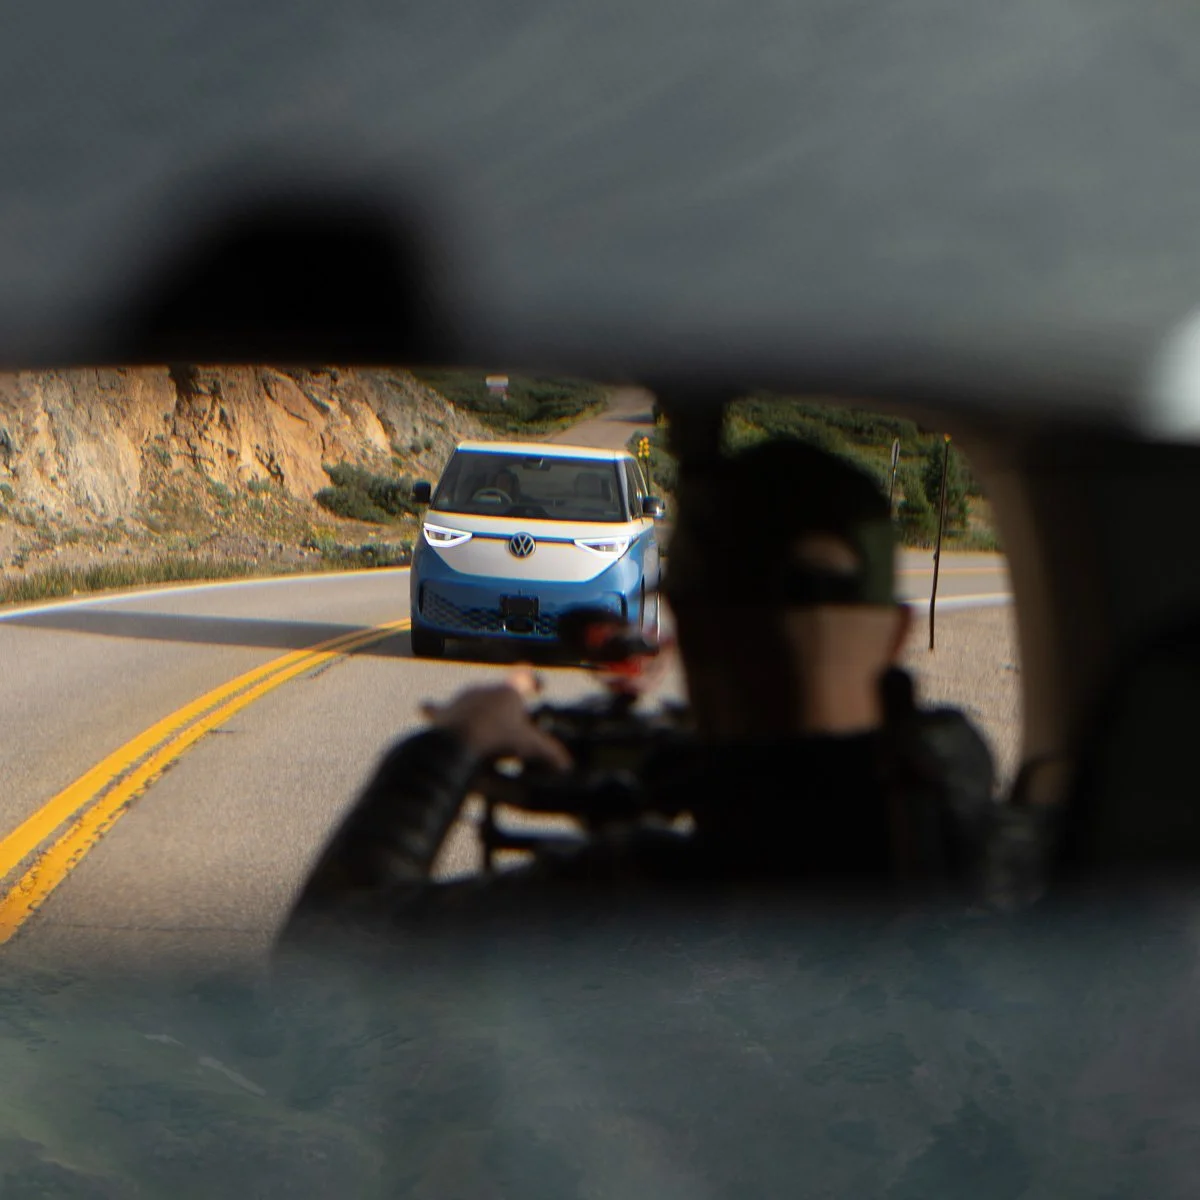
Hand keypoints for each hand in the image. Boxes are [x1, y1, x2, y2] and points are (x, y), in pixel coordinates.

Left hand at [420, 664, 572, 769]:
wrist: (461, 745)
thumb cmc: (498, 739)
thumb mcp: (531, 747)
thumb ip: (551, 753)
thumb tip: (566, 764)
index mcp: (508, 692)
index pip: (524, 678)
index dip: (532, 680)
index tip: (539, 684)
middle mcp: (484, 690)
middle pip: (498, 693)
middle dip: (505, 706)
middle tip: (513, 723)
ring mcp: (461, 701)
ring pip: (471, 701)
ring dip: (477, 711)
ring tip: (483, 727)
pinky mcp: (442, 714)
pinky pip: (436, 709)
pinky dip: (433, 710)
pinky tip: (424, 706)